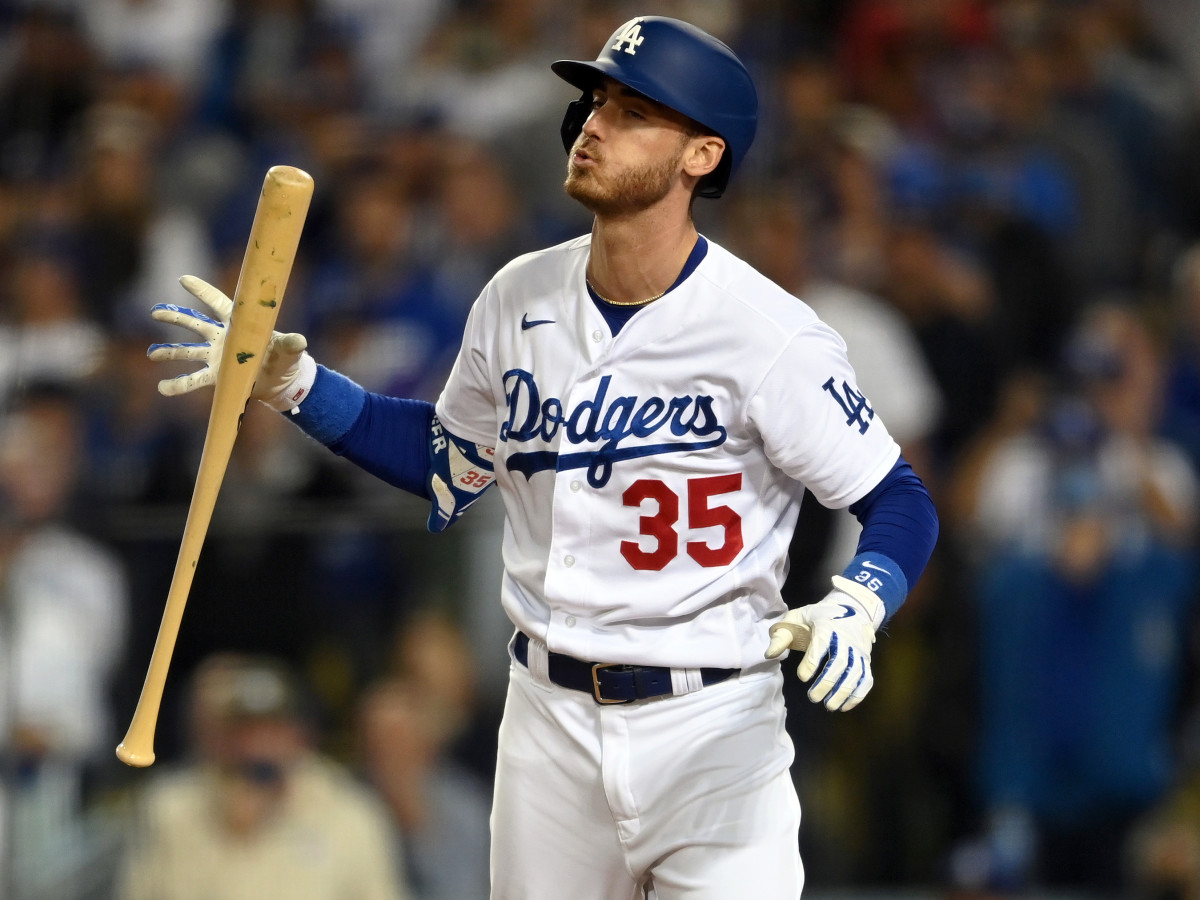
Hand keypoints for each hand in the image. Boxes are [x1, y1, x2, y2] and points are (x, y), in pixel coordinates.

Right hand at [148, 275, 313, 410]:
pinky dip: (179, 385)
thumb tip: (300, 341)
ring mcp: (217, 357)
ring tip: (152, 354)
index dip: (203, 292)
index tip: (183, 279)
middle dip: (175, 318)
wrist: (281, 382)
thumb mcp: (288, 351)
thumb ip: (290, 345)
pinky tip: (162, 388)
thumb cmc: (285, 360)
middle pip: (195, 325)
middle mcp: (223, 339)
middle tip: (155, 312)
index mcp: (239, 326)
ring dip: (170, 352)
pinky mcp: (217, 377)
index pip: (219, 304)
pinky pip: (194, 380)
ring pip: (189, 351)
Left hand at [765, 586, 881, 710]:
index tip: (802, 677)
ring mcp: (858, 650)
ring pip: (855, 673)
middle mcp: (846, 638)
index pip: (820, 644)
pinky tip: (845, 706)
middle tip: (813, 697)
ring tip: (828, 705)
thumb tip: (769, 655)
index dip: (811, 662)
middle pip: (839, 662)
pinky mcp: (866, 660)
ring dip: (843, 692)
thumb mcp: (796, 618)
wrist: (851, 608)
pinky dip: (858, 694)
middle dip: (827, 682)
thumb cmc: (817, 617)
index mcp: (826, 625)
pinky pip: (866, 679)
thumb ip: (782, 635)